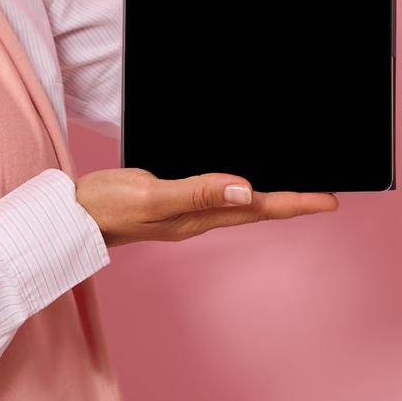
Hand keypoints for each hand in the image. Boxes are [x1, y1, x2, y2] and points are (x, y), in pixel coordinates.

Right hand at [74, 167, 338, 246]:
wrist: (70, 216)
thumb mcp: (152, 195)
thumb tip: (247, 188)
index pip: (260, 209)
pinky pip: (216, 196)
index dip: (297, 203)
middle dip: (293, 201)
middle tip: (325, 196)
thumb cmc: (105, 207)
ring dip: (269, 197)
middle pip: (257, 209)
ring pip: (239, 204)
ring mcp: (184, 213)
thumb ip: (198, 192)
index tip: (331, 199)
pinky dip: (239, 189)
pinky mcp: (170, 202)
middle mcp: (198, 218)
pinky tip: (239, 182)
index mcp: (199, 218)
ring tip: (295, 190)